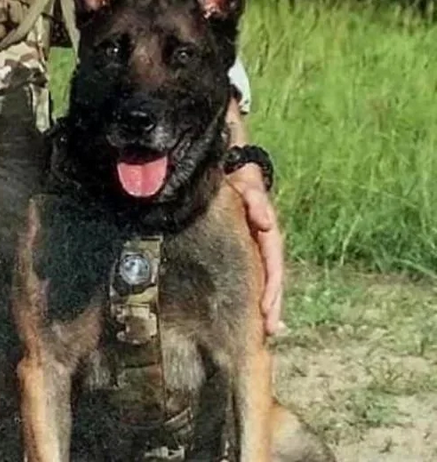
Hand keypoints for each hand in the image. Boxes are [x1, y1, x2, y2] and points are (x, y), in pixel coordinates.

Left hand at [226, 161, 284, 335]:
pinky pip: (251, 276)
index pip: (273, 267)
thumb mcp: (249, 188)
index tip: (267, 311)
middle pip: (272, 281)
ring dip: (267, 306)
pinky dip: (253, 295)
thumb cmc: (242, 183)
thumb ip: (257, 203)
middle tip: (270, 331)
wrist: (233, 174)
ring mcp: (257, 250)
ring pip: (264, 282)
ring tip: (267, 332)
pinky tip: (252, 315)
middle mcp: (266, 247)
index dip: (272, 289)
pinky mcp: (245, 251)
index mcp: (268, 236)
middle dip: (273, 306)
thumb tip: (266, 224)